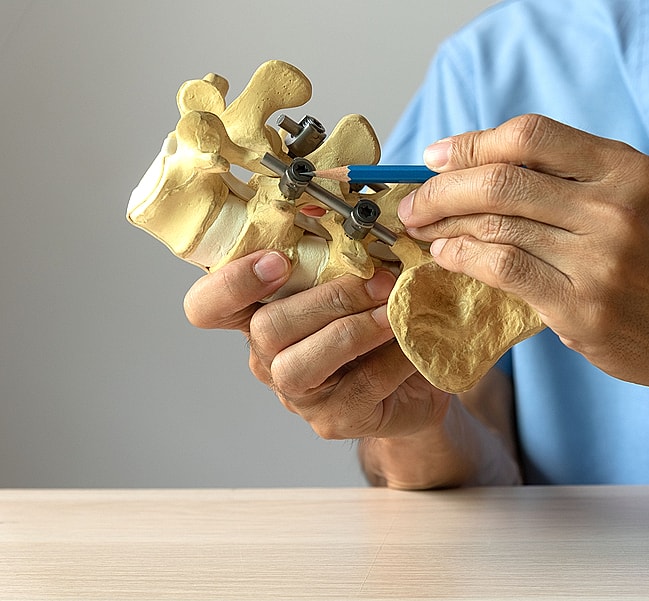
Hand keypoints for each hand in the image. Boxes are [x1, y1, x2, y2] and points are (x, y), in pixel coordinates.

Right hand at [183, 249, 450, 438]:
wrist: (420, 374)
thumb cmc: (380, 315)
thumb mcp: (360, 272)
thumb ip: (345, 243)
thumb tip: (353, 197)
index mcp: (261, 310)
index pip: (209, 305)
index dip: (231, 283)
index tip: (277, 260)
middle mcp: (266, 353)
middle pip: (265, 329)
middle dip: (325, 300)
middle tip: (378, 280)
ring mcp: (296, 391)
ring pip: (298, 364)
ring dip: (352, 331)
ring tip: (393, 312)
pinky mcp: (333, 418)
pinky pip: (357, 387)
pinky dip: (389, 359)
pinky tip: (411, 341)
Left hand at [398, 114, 648, 392]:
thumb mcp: (628, 197)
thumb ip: (564, 179)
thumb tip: (473, 167)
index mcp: (624, 168)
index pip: (530, 136)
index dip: (471, 144)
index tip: (436, 157)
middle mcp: (614, 206)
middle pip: (502, 180)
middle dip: (441, 188)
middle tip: (413, 202)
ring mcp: (599, 258)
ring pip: (496, 225)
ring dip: (444, 225)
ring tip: (424, 230)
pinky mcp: (582, 306)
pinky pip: (503, 269)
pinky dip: (463, 258)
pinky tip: (447, 256)